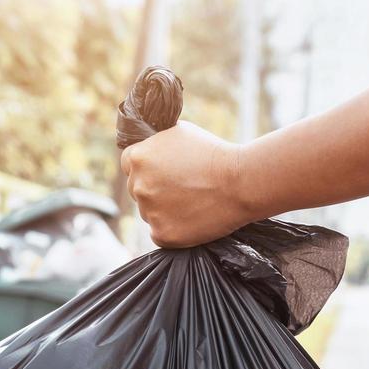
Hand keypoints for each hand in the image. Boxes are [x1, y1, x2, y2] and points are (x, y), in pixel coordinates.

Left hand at [120, 122, 253, 247]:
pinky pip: (160, 232)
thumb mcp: (179, 133)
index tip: (163, 170)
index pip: (128, 163)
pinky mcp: (162, 235)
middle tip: (183, 187)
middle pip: (137, 189)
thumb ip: (154, 142)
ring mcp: (149, 213)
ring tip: (192, 202)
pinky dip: (173, 228)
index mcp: (138, 159)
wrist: (240, 184)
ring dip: (164, 209)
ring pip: (149, 212)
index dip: (146, 166)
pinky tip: (192, 218)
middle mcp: (138, 186)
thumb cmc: (214, 154)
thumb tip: (145, 147)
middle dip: (154, 188)